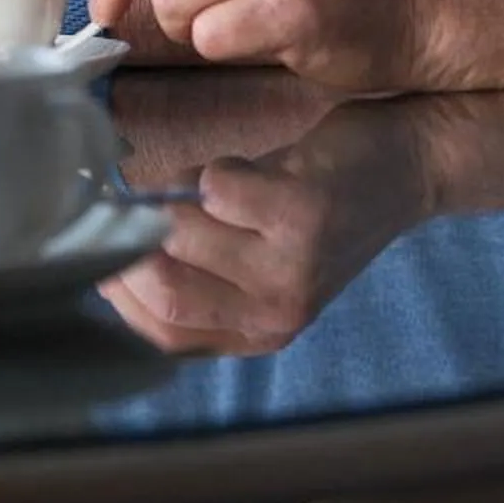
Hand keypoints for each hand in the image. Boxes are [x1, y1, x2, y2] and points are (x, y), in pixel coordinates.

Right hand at [99, 102, 437, 354]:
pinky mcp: (303, 214)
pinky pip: (217, 187)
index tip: (99, 247)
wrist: (404, 169)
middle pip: (166, 294)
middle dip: (131, 242)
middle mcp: (276, 313)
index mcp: (256, 330)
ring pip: (183, 233)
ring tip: (205, 182)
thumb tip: (107, 247)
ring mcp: (291, 267)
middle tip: (130, 204)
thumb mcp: (257, 259)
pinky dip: (214, 166)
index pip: (162, 336)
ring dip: (176, 194)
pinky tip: (243, 166)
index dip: (120, 291)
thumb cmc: (315, 206)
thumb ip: (193, 268)